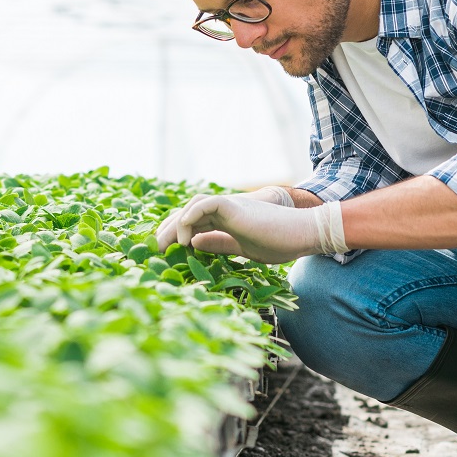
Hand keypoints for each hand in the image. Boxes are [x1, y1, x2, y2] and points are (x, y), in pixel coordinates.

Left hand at [155, 185, 292, 248]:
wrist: (303, 233)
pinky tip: (184, 235)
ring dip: (174, 225)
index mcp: (225, 221)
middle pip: (186, 215)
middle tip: (153, 251)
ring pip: (191, 208)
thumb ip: (219, 244)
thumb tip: (194, 244)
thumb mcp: (242, 248)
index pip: (192, 224)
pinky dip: (190, 215)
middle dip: (166, 232)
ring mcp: (228, 206)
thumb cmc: (279, 242)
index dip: (174, 236)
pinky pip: (205, 204)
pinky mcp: (233, 205)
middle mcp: (223, 210)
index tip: (162, 253)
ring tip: (165, 246)